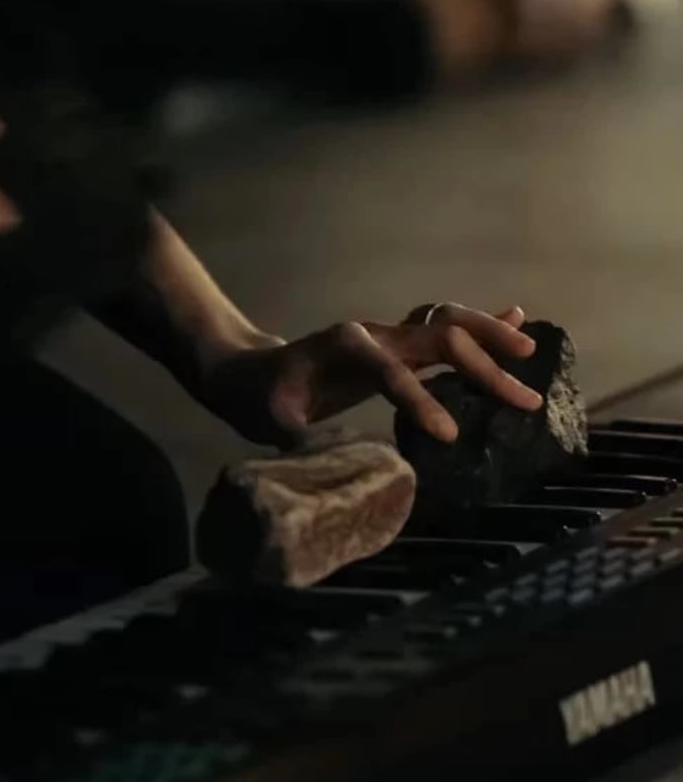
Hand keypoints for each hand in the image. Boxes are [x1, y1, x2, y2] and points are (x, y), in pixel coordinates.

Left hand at [200, 303, 542, 446]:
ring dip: (489, 333)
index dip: (421, 401)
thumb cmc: (261, 398)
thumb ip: (306, 439)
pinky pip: (441, 329)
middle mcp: (371, 334)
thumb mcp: (273, 422)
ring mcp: (386, 334)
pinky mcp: (393, 344)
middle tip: (525, 398)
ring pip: (446, 322)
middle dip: (483, 365)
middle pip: (437, 336)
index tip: (450, 436)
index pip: (391, 372)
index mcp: (343, 348)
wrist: (251, 372)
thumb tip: (348, 465)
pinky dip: (479, 325)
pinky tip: (517, 317)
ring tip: (529, 348)